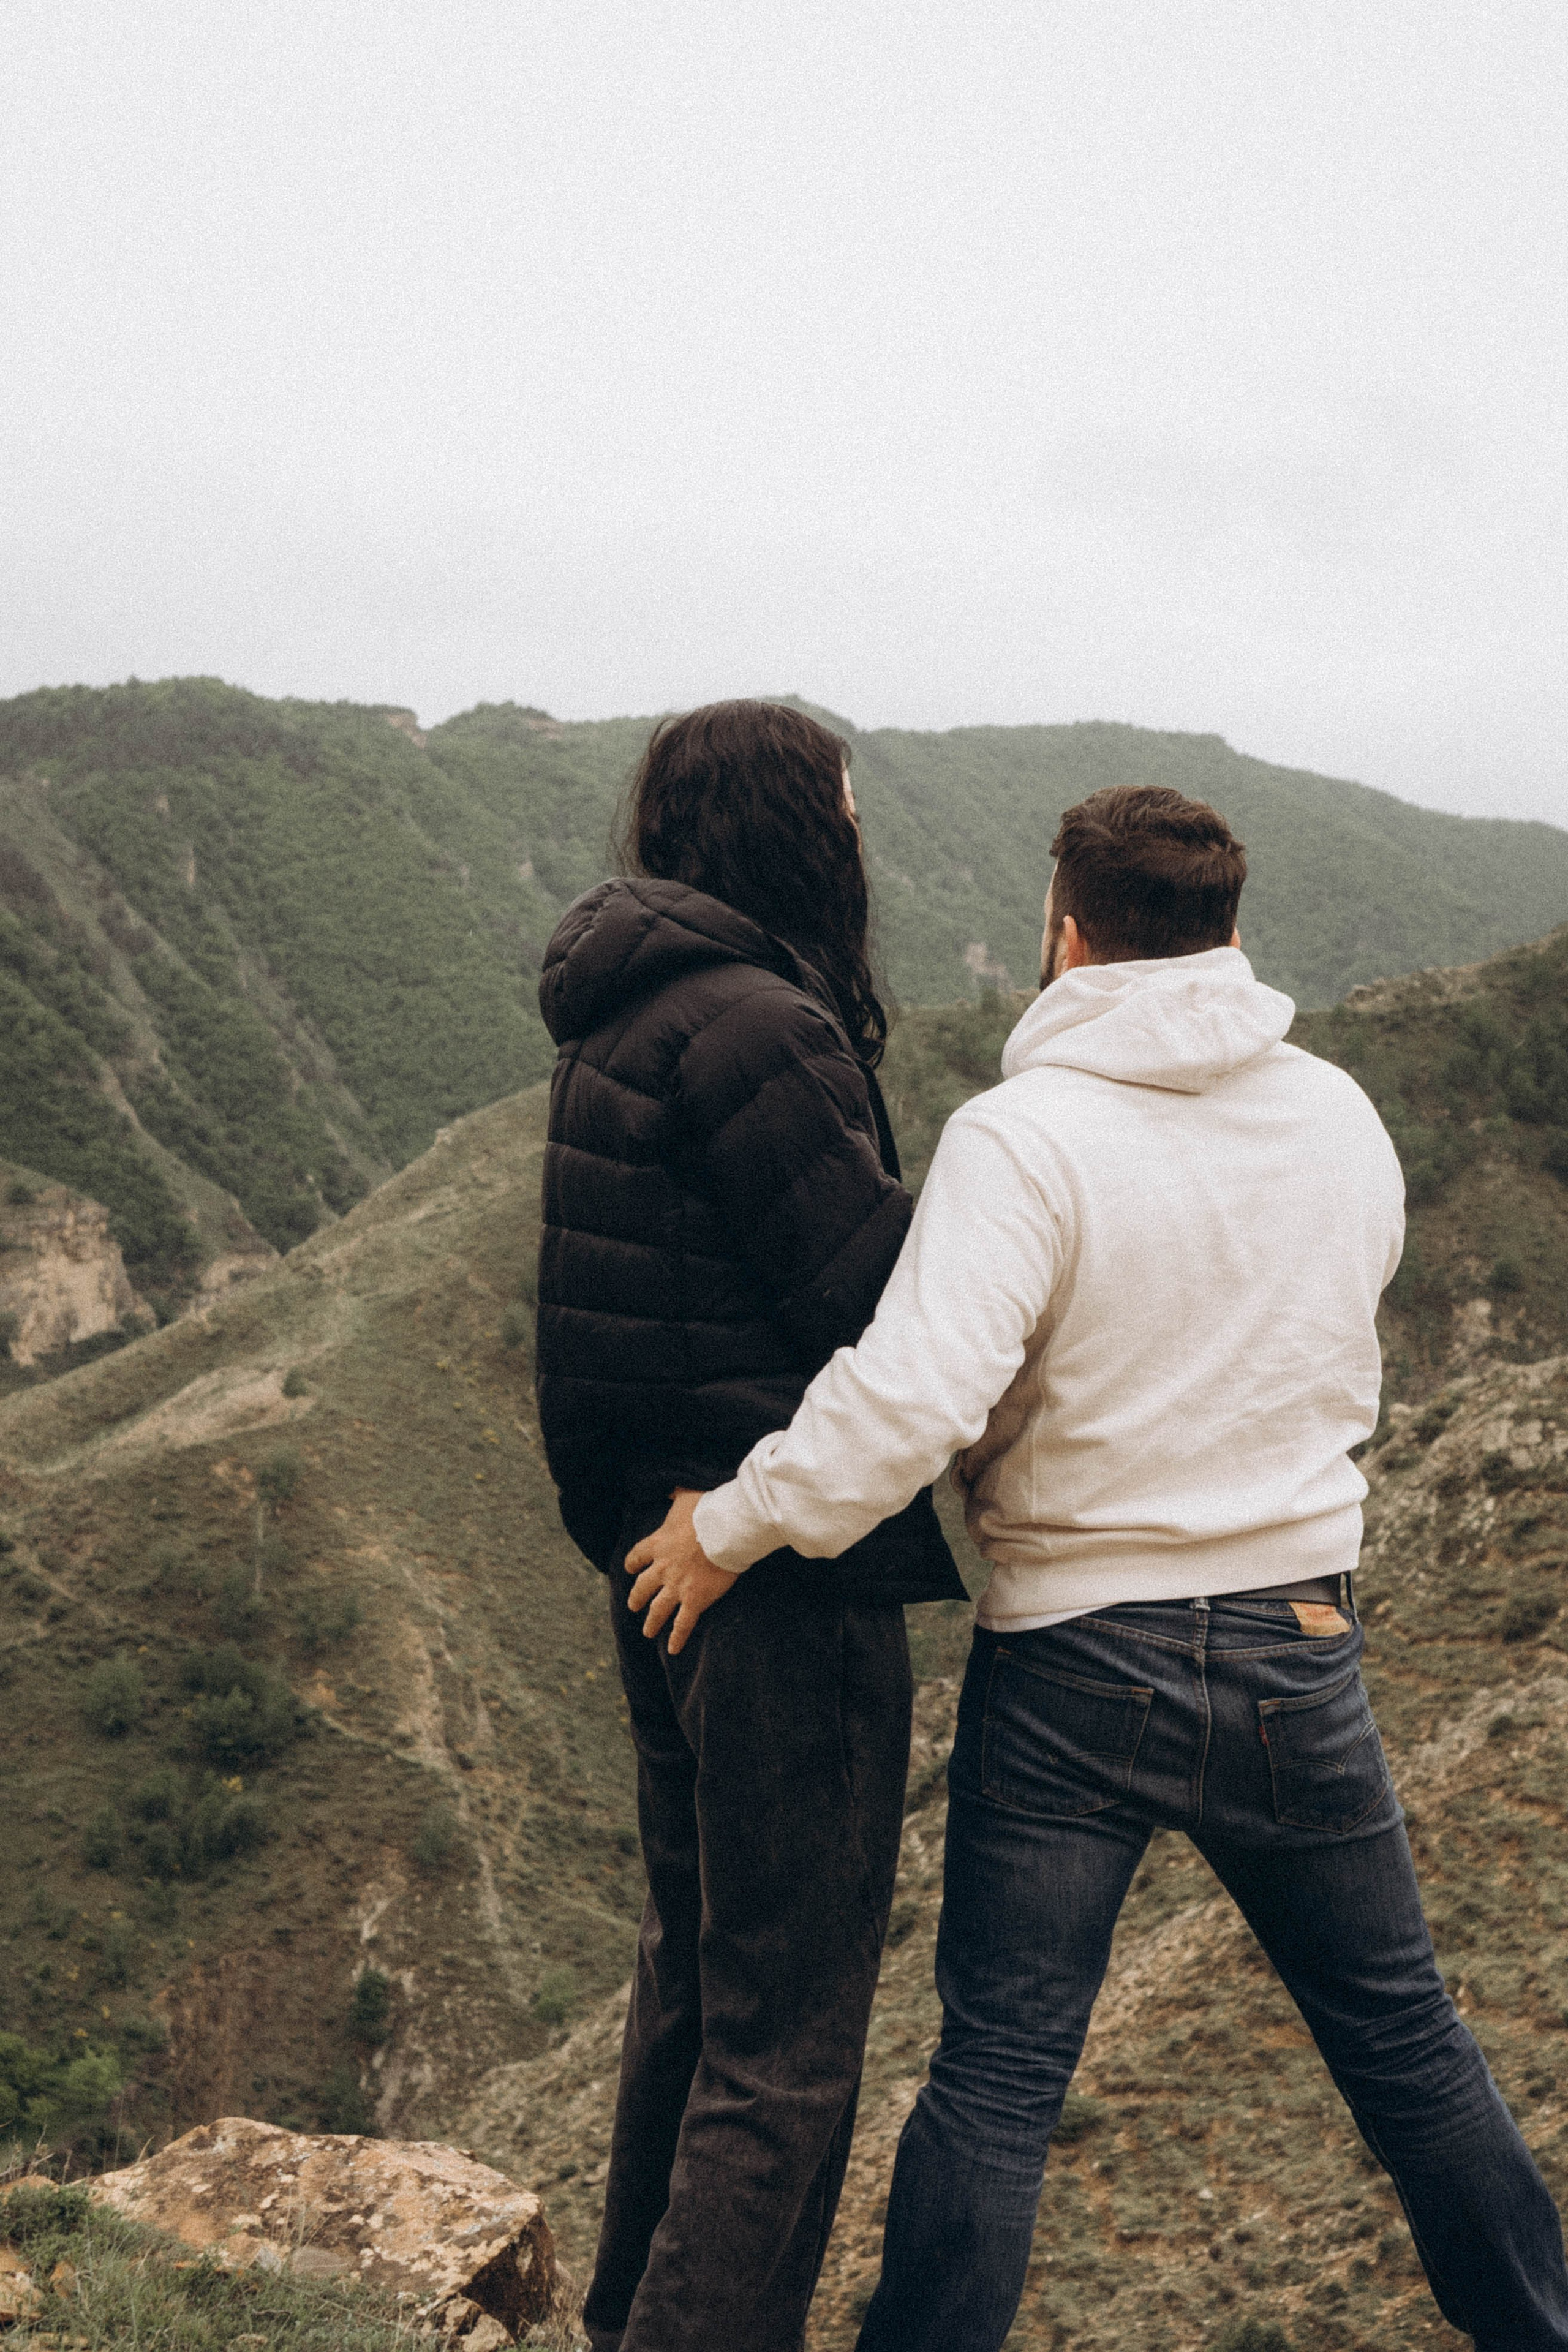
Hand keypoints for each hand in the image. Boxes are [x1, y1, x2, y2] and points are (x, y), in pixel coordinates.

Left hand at [625, 1489, 738, 1653]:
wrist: (724, 1530)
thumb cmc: (707, 1510)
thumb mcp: (686, 1496)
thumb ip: (677, 1494)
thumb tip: (673, 1488)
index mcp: (657, 1544)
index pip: (637, 1556)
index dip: (632, 1564)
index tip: (628, 1569)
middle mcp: (662, 1568)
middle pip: (642, 1587)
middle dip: (637, 1598)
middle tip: (634, 1606)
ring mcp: (676, 1587)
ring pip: (658, 1609)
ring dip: (651, 1622)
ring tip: (647, 1632)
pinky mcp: (694, 1600)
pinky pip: (682, 1624)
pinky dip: (677, 1638)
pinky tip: (672, 1650)